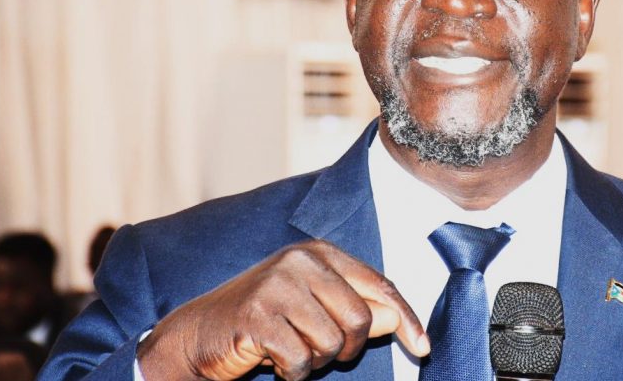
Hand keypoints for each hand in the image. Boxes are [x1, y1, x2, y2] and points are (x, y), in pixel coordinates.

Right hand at [136, 239, 428, 380]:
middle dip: (347, 349)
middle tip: (321, 353)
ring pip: (332, 343)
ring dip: (315, 361)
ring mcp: (277, 285)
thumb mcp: (315, 310)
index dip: (406, 319)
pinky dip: (292, 371)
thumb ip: (357, 310)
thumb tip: (396, 319)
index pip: (380, 286)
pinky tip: (271, 359)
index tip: (423, 348)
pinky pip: (301, 360)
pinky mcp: (257, 316)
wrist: (199, 333)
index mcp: (320, 253)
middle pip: (360, 319)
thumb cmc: (265, 320)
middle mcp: (301, 261)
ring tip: (290, 350)